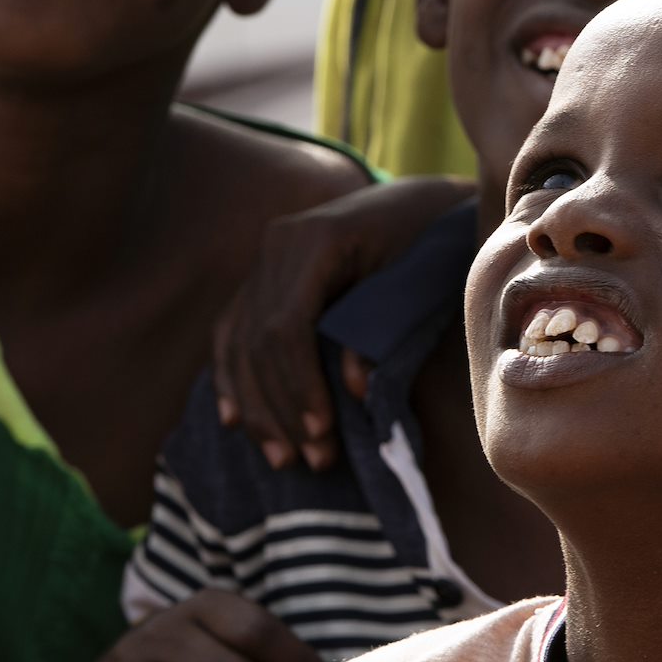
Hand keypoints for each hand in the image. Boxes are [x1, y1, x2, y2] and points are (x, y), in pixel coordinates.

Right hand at [213, 175, 474, 469]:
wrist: (421, 202)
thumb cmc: (428, 242)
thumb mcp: (412, 283)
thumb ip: (380, 331)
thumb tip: (353, 390)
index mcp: (313, 240)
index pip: (285, 326)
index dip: (298, 385)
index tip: (321, 432)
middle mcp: (276, 245)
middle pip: (257, 340)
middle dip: (280, 407)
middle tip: (310, 459)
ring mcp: (264, 258)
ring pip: (239, 342)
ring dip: (257, 406)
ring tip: (282, 458)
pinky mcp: (263, 276)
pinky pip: (233, 331)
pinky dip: (233, 377)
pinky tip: (234, 420)